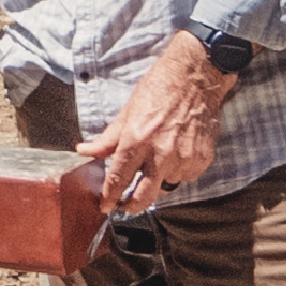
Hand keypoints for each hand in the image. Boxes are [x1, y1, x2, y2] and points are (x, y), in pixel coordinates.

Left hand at [78, 30, 232, 210]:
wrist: (195, 79)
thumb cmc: (158, 90)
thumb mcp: (127, 111)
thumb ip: (107, 138)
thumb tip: (84, 151)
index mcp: (137, 139)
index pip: (119, 177)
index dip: (110, 196)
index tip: (105, 206)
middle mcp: (161, 153)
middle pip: (145, 196)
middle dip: (132, 206)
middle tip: (125, 205)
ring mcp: (183, 158)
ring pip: (166, 185)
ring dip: (158, 179)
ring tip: (157, 156)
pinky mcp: (201, 160)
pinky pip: (185, 176)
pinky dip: (177, 170)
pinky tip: (175, 151)